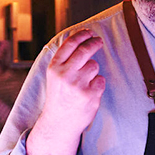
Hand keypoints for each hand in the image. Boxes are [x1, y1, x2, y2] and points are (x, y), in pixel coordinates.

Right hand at [26, 29, 104, 154]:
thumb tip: (78, 38)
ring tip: (84, 82)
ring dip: (93, 71)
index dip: (81, 35)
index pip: (70, 44)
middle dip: (94, 43)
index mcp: (54, 68)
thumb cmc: (59, 96)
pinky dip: (97, 85)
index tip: (89, 32)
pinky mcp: (90, 95)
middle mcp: (65, 74)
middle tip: (98, 41)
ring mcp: (78, 85)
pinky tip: (88, 93)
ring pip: (94, 66)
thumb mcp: (54, 76)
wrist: (60, 122)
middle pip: (85, 50)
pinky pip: (100, 80)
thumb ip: (64, 59)